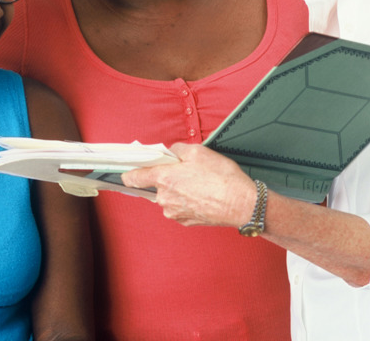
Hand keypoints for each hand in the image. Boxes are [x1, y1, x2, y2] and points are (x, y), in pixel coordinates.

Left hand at [121, 143, 257, 228]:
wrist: (241, 204)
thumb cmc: (221, 177)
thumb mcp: (198, 151)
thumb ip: (177, 149)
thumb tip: (171, 153)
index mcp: (164, 178)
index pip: (134, 178)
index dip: (130, 173)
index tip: (128, 171)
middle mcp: (165, 198)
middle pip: (157, 185)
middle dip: (168, 177)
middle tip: (187, 170)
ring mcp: (174, 212)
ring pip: (169, 196)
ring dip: (179, 189)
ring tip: (200, 183)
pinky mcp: (186, 221)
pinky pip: (180, 207)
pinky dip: (188, 200)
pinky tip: (203, 194)